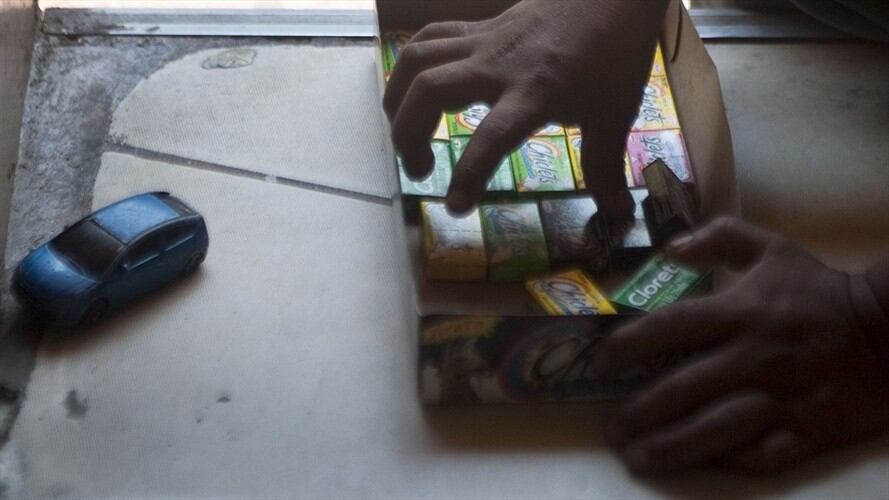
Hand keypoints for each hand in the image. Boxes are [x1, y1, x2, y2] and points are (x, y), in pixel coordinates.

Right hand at [383, 0, 668, 219]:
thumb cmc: (615, 55)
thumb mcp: (614, 115)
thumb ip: (605, 166)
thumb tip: (620, 214)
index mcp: (535, 94)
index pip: (490, 138)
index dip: (468, 175)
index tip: (455, 207)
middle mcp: (498, 66)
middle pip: (430, 90)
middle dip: (408, 135)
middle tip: (419, 170)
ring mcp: (484, 42)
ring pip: (417, 59)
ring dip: (398, 100)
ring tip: (405, 134)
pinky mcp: (479, 28)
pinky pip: (431, 38)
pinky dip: (412, 64)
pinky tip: (416, 91)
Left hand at [594, 217, 888, 473]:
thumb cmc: (821, 290)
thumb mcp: (771, 249)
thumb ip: (718, 238)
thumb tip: (669, 248)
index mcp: (740, 311)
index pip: (671, 327)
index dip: (629, 344)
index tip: (602, 360)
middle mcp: (753, 357)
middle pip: (682, 389)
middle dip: (639, 412)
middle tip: (612, 429)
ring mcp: (781, 397)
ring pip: (714, 429)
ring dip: (671, 447)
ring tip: (639, 458)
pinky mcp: (808, 430)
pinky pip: (761, 454)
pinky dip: (729, 461)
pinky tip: (702, 464)